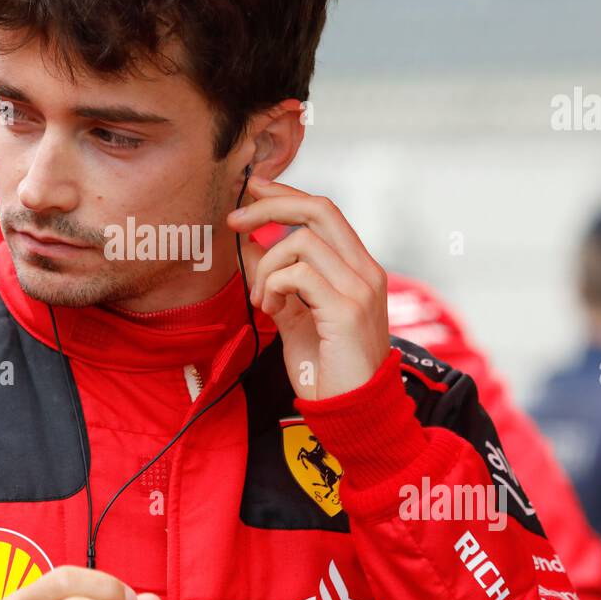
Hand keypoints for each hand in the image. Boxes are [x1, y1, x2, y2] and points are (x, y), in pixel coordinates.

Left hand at [226, 176, 390, 400]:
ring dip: (266, 265)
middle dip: (270, 205)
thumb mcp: (296, 316)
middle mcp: (366, 271)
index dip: (286, 193)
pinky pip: (298, 274)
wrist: (354, 411)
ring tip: (260, 298)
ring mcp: (360, 288)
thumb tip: (250, 245)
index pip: (324, 212)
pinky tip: (270, 308)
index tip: (252, 188)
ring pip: (301, 241)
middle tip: (234, 219)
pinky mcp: (347, 310)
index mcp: (358, 268)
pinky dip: (273, 285)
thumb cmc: (327, 369)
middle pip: (318, 209)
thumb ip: (278, 281)